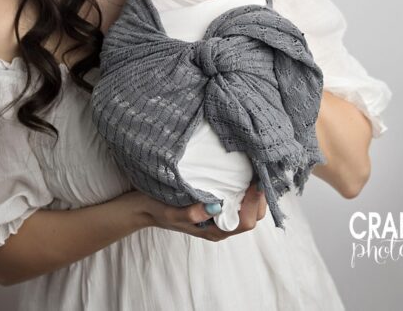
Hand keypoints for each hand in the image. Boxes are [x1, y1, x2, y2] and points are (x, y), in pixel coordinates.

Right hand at [139, 184, 267, 241]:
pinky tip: (244, 174)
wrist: (142, 208)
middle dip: (260, 197)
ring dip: (255, 193)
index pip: (245, 222)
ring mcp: (219, 216)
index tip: (255, 181)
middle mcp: (221, 226)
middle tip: (259, 173)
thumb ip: (191, 213)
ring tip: (254, 171)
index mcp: (214, 231)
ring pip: (249, 209)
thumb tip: (214, 207)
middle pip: (253, 216)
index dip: (254, 203)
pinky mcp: (216, 205)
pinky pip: (239, 200)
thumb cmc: (156, 210)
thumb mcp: (171, 212)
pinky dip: (246, 189)